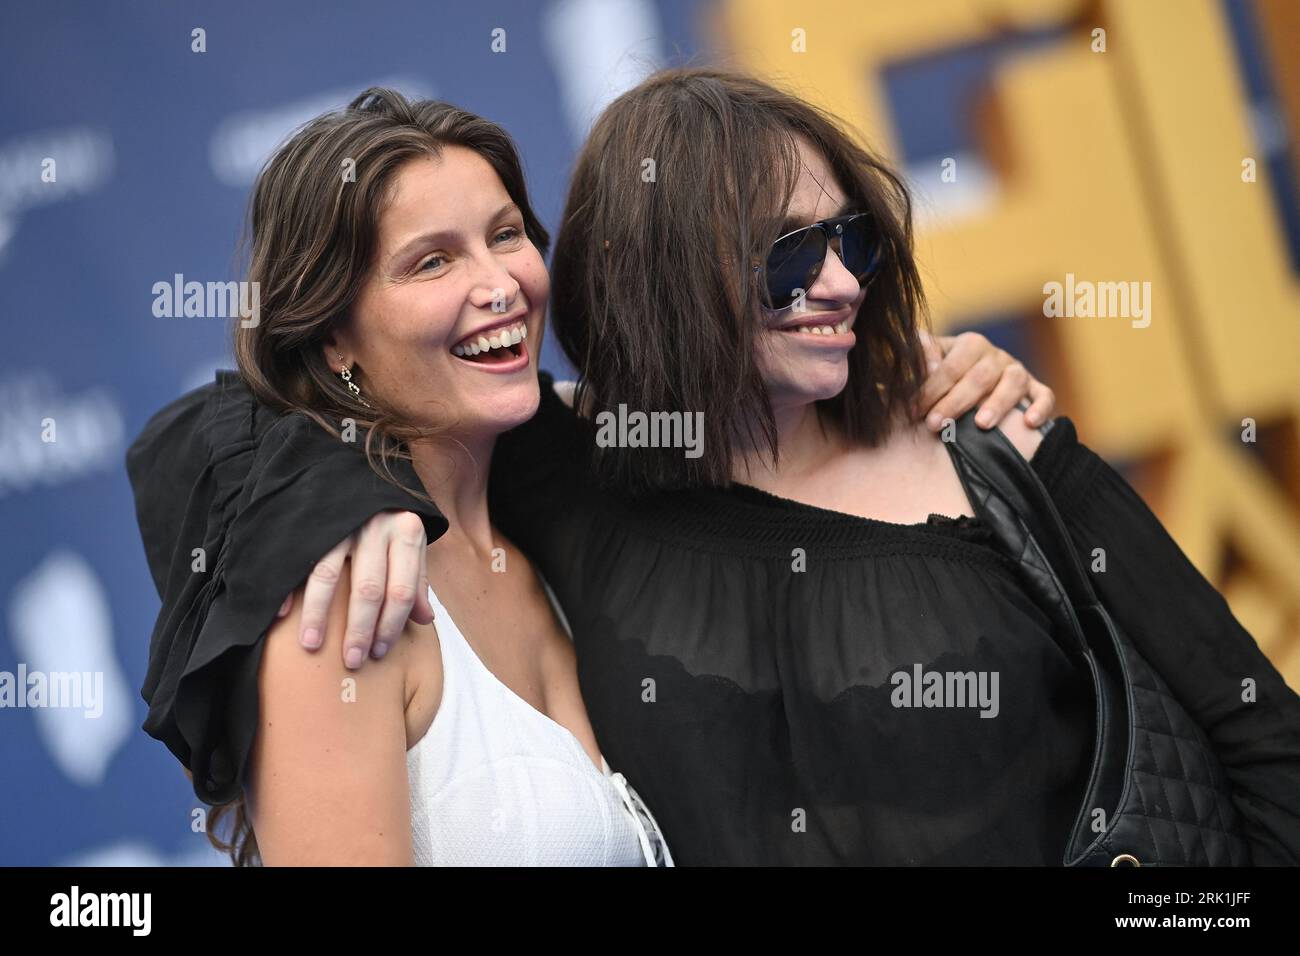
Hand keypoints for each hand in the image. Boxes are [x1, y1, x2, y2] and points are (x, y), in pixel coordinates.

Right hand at [274, 510, 431, 668]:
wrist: (357, 472)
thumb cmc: (388, 517)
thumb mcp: (411, 542)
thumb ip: (417, 579)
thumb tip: (425, 620)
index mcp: (406, 533)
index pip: (402, 590)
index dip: (391, 625)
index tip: (379, 652)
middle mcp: (374, 527)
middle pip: (368, 588)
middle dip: (359, 629)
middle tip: (352, 661)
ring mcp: (341, 523)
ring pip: (327, 575)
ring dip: (318, 615)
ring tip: (312, 644)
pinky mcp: (312, 522)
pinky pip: (298, 558)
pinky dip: (288, 588)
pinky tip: (282, 614)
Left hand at [914, 330, 1054, 430]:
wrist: (972, 380)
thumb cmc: (945, 376)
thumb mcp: (930, 361)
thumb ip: (923, 356)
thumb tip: (922, 355)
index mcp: (970, 344)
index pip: (951, 367)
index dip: (931, 389)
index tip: (914, 410)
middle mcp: (996, 355)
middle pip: (980, 377)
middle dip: (956, 402)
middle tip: (935, 425)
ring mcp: (1018, 371)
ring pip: (1013, 382)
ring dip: (998, 403)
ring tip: (982, 425)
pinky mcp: (1035, 388)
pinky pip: (1044, 394)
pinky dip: (1040, 407)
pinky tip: (1029, 423)